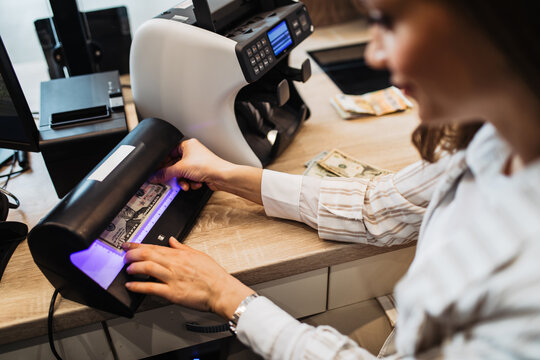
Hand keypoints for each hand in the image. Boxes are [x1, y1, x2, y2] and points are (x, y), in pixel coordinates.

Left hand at [122, 237, 254, 319]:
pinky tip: (131, 285)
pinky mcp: (172, 292)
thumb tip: (172, 240)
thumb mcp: (199, 255)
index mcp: (180, 255)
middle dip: (133, 254)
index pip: (154, 246)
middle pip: (148, 254)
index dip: (138, 245)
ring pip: (148, 267)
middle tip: (125, 256)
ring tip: (128, 268)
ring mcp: (172, 278)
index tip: (128, 245)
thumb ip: (182, 247)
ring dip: (134, 267)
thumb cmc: (213, 275)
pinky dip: (139, 286)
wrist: (221, 290)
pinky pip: (152, 288)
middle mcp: (174, 264)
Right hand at [151, 138, 234, 190]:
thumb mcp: (180, 169)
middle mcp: (192, 152)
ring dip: (183, 181)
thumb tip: (155, 176)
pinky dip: (191, 182)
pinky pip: (189, 178)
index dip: (163, 162)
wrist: (221, 176)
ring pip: (182, 173)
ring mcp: (196, 162)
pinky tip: (194, 184)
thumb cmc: (207, 165)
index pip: (169, 152)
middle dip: (175, 175)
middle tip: (168, 180)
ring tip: (185, 184)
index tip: (157, 170)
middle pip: (175, 165)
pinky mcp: (200, 172)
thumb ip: (165, 173)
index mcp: (187, 145)